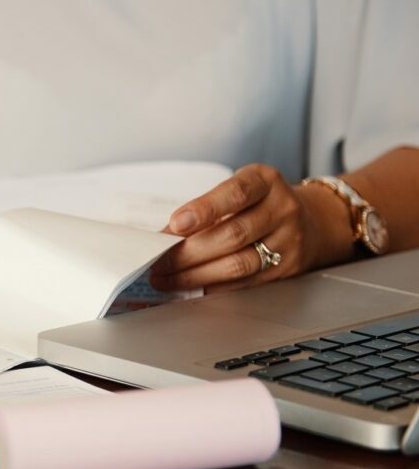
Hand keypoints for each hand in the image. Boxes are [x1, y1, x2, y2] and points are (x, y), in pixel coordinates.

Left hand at [150, 164, 329, 293]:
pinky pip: (245, 283)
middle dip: (188, 252)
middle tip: (158, 262)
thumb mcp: (238, 191)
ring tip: (166, 279)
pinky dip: (213, 287)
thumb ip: (205, 208)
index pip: (236, 193)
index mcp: (265, 181)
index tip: (176, 223)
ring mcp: (288, 241)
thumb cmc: (259, 203)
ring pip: (238, 264)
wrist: (311, 220)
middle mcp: (282, 209)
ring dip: (195, 275)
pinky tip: (191, 287)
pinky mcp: (286, 269)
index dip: (204, 209)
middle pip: (232, 235)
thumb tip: (164, 237)